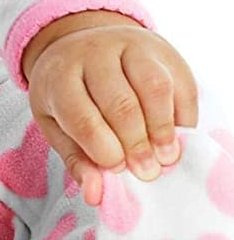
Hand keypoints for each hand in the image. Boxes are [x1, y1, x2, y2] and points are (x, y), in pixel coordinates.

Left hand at [27, 24, 198, 206]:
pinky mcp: (161, 50)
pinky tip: (175, 137)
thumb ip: (76, 159)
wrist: (82, 44)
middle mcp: (94, 53)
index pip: (82, 117)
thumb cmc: (68, 94)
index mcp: (60, 75)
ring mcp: (129, 45)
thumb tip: (95, 195)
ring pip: (154, 86)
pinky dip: (182, 116)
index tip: (116, 168)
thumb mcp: (57, 124)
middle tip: (147, 172)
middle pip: (121, 103)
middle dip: (136, 144)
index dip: (103, 150)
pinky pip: (179, 83)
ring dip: (163, 128)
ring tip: (166, 157)